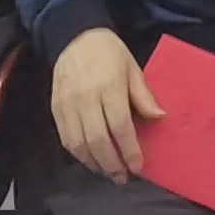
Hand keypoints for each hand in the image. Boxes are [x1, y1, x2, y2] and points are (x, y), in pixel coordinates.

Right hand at [50, 26, 161, 182]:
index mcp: (110, 87)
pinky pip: (65, 139)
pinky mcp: (55, 110)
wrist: (74, 37)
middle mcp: (87, 100)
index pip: (120, 126)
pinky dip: (78, 155)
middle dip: (112, 163)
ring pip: (79, 144)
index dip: (129, 150)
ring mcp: (68, 106)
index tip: (138, 167)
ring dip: (94, 164)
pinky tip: (90, 160)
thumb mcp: (132, 68)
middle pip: (98, 140)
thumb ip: (143, 95)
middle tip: (123, 177)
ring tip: (108, 172)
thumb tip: (159, 117)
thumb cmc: (110, 52)